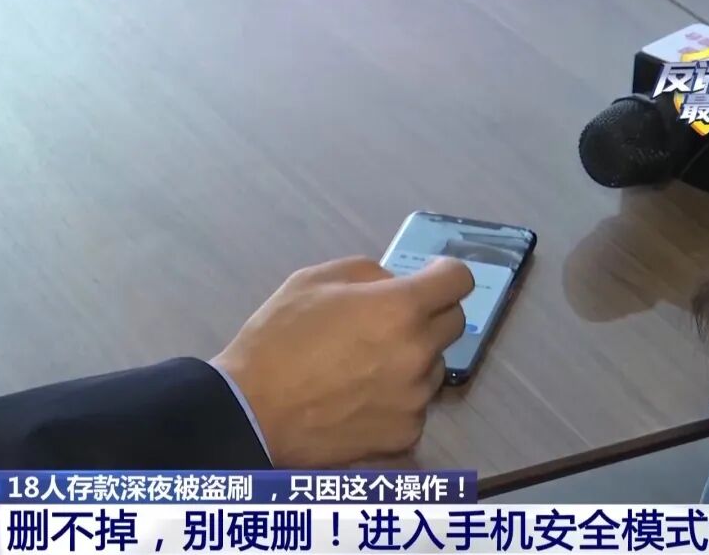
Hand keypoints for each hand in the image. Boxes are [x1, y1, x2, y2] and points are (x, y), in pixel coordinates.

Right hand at [213, 255, 473, 467]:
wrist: (251, 412)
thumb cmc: (277, 339)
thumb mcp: (313, 280)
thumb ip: (367, 274)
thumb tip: (394, 285)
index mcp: (400, 308)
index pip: (457, 280)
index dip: (445, 274)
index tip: (432, 278)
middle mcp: (419, 353)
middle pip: (452, 324)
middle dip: (428, 315)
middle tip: (387, 323)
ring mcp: (415, 399)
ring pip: (433, 368)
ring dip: (412, 361)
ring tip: (365, 369)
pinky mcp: (406, 435)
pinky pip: (413, 407)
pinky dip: (396, 401)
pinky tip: (359, 402)